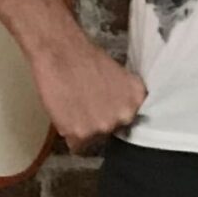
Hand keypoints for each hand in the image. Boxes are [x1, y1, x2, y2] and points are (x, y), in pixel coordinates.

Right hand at [31, 27, 146, 154]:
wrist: (60, 50)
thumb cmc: (84, 58)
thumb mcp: (118, 75)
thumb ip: (124, 97)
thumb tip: (122, 112)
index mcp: (136, 100)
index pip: (129, 122)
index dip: (113, 115)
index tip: (104, 109)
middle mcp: (124, 115)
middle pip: (111, 132)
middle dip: (98, 122)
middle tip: (84, 104)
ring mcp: (103, 126)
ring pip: (92, 140)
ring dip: (82, 129)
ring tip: (72, 106)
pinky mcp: (80, 133)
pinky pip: (76, 146)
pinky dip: (69, 134)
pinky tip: (64, 114)